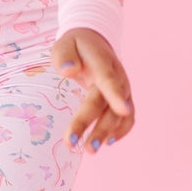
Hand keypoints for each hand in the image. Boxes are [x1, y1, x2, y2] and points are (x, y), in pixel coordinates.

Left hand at [50, 29, 135, 152]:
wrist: (94, 41)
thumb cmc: (76, 46)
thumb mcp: (64, 44)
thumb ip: (65, 56)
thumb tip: (70, 70)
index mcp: (103, 61)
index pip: (109, 79)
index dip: (116, 95)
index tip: (122, 110)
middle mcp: (117, 77)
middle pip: (109, 104)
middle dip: (99, 126)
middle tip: (83, 146)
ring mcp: (123, 89)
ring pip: (119, 115)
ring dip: (107, 133)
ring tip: (91, 150)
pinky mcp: (123, 99)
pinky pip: (127, 119)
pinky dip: (120, 131)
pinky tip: (106, 143)